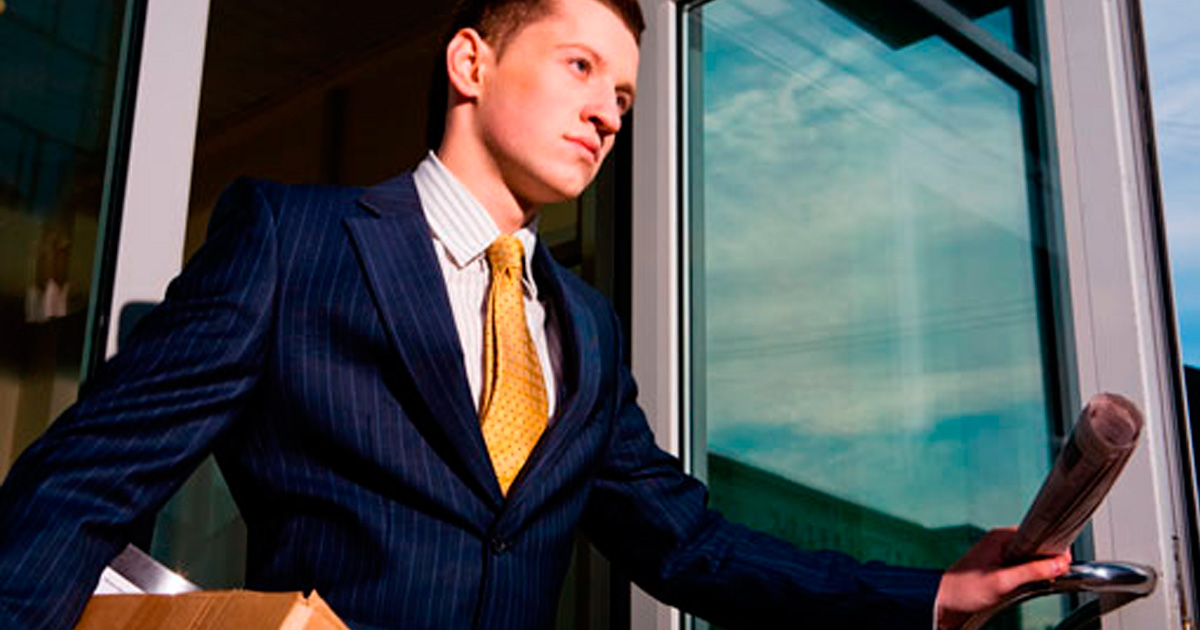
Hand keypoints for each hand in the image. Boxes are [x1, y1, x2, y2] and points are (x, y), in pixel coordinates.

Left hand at [935, 527, 1071, 629]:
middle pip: (1037, 546)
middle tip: (1055, 576)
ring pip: (1031, 559)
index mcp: (1001, 537)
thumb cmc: (964, 590)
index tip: (1065, 563)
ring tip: (1042, 582)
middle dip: (1048, 561)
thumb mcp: (1003, 582)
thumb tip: (1059, 564)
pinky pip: (1023, 568)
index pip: (1038, 533)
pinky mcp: (1000, 567)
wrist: (944, 603)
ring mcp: (1000, 554)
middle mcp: (1001, 542)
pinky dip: (1031, 577)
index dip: (1054, 548)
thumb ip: (1032, 571)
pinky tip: (1030, 586)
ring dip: (1039, 570)